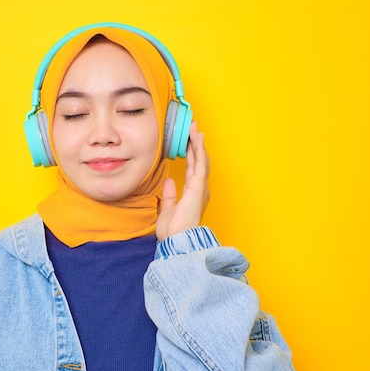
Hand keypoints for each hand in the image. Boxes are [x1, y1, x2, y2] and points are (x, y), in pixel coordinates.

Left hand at [156, 122, 209, 240]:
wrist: (178, 242)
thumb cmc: (174, 232)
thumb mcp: (168, 209)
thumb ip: (170, 195)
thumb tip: (169, 182)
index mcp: (193, 194)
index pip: (192, 169)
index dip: (191, 154)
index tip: (188, 142)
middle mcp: (199, 189)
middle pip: (198, 161)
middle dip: (196, 144)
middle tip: (193, 129)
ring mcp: (200, 187)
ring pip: (201, 159)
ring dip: (198, 143)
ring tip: (195, 128)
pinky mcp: (198, 187)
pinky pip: (200, 164)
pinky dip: (199, 150)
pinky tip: (197, 138)